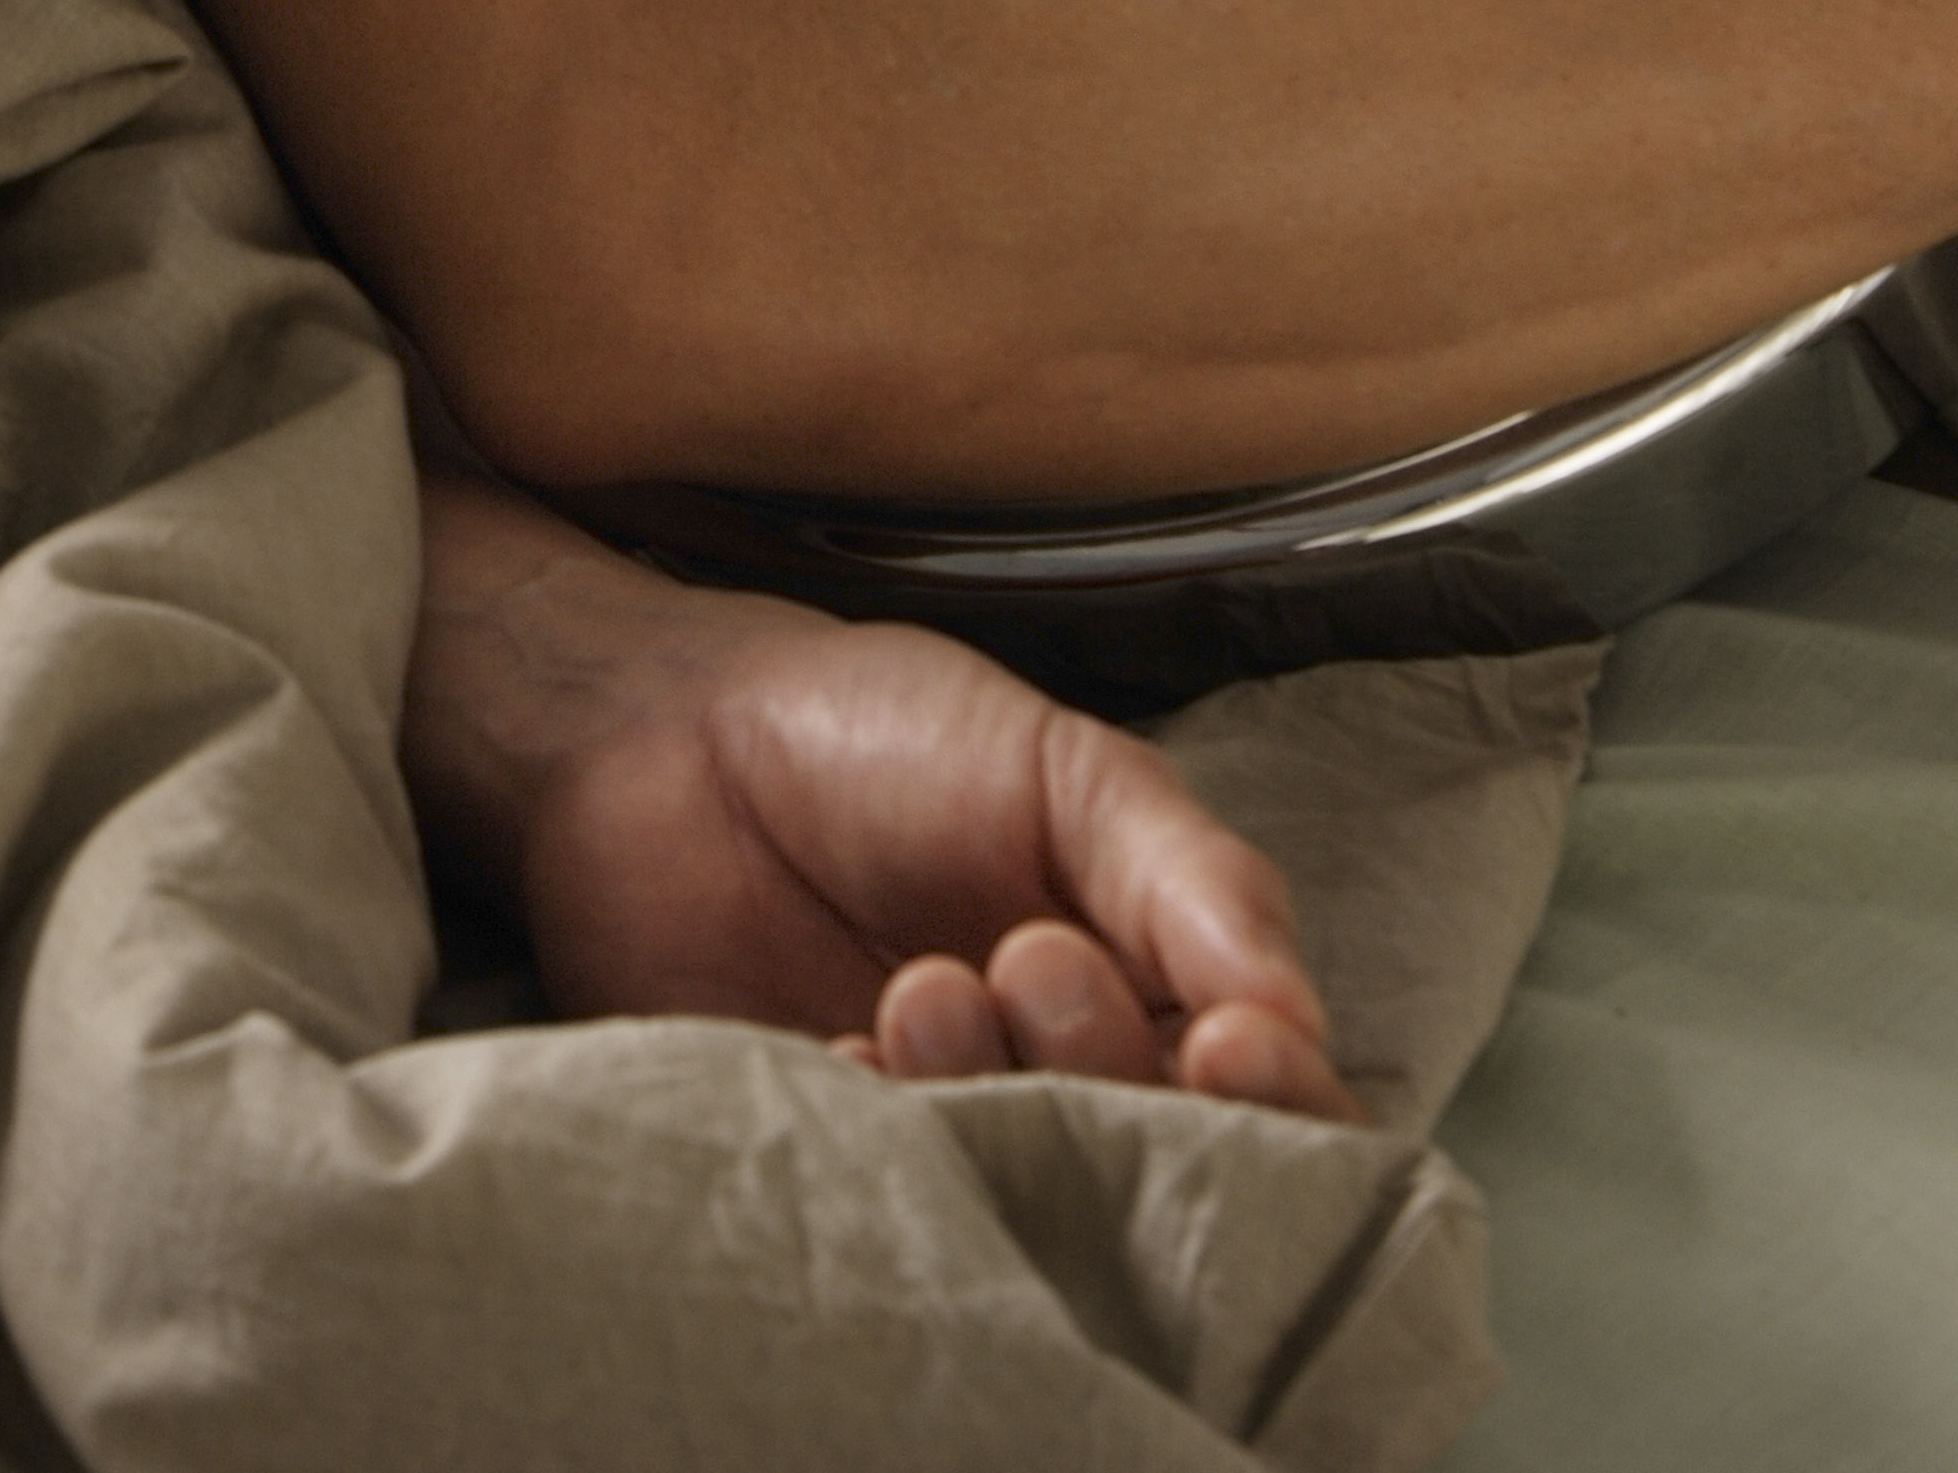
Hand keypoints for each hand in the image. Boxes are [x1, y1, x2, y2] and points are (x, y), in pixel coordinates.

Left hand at [403, 468, 1354, 1116]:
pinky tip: (831, 1054)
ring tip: (917, 988)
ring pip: (1039, 1209)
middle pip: (1170, 1176)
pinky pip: (898, 1221)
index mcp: (1162, 1004)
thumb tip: (1298, 1016)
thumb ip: (1193, 881)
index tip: (1230, 1045)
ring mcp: (953, 1149)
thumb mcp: (1069, 771)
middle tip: (1027, 961)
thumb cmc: (881, 735)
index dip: (1282, 1107)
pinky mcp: (833, 1179)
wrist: (659, 741)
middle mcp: (1073, 1101)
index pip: (1283, 1113)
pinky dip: (884, 1144)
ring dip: (991, 1101)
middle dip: (1111, 1078)